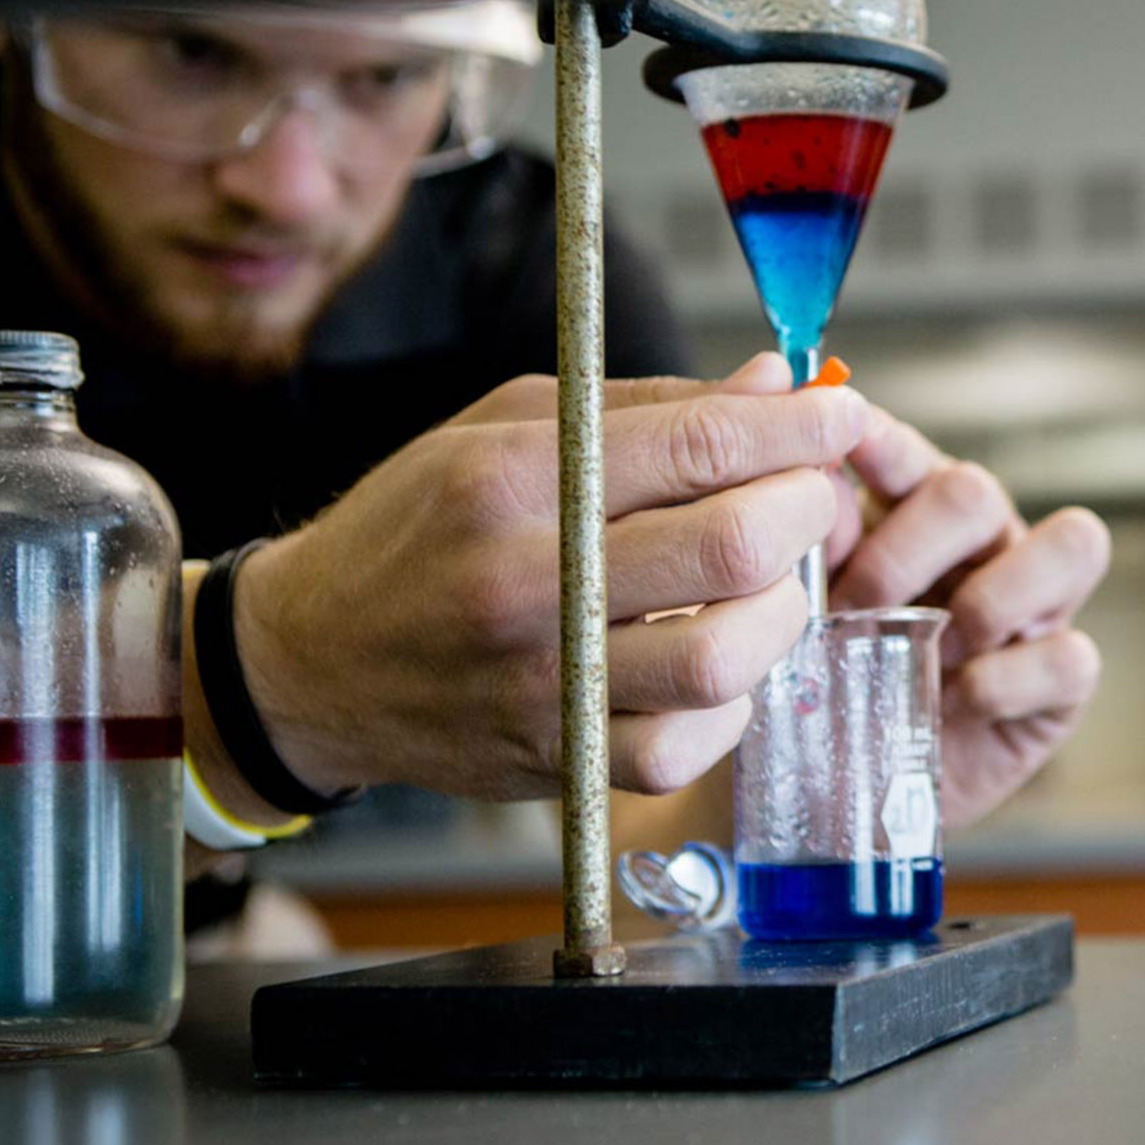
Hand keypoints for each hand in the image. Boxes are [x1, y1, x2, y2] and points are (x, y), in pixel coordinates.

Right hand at [233, 355, 865, 801]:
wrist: (305, 662)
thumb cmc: (419, 528)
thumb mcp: (506, 429)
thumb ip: (652, 408)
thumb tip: (776, 383)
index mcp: (512, 480)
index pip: (698, 445)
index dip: (796, 428)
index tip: (839, 413)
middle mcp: (527, 583)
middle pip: (731, 548)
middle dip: (806, 509)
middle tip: (812, 494)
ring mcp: (541, 683)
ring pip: (725, 657)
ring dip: (781, 610)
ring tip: (769, 581)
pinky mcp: (555, 761)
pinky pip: (687, 744)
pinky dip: (730, 700)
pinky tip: (716, 660)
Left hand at [824, 405, 1109, 827]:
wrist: (840, 792)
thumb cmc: (826, 686)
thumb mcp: (803, 616)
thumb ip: (815, 551)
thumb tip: (817, 490)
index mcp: (914, 515)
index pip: (910, 453)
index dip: (880, 445)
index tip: (838, 452)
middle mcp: (986, 545)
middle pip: (979, 492)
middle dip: (908, 549)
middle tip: (854, 607)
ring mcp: (1035, 609)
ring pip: (1073, 542)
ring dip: (993, 594)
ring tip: (934, 646)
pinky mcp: (1060, 683)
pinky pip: (1072, 655)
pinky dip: (1009, 678)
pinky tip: (958, 702)